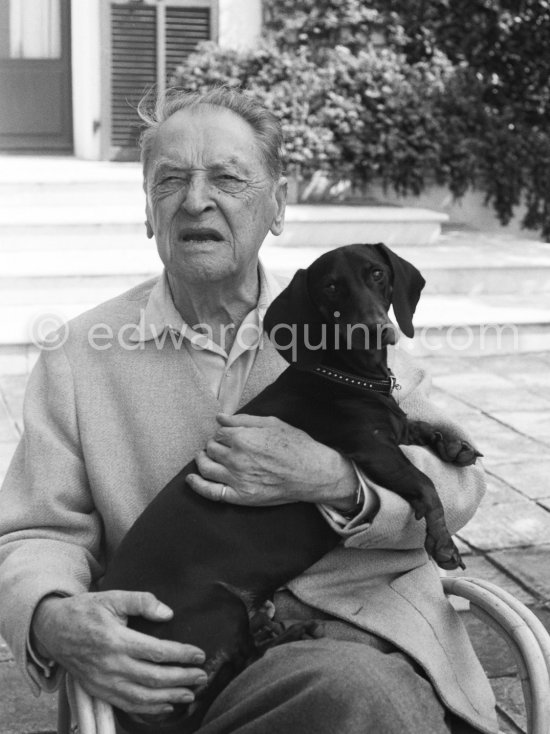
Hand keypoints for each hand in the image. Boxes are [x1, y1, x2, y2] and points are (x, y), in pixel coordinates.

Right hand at [31, 591, 205, 716]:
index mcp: (116, 640)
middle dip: (182, 679)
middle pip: (153, 678)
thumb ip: (141, 602)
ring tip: (190, 694)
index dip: (181, 655)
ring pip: (142, 696)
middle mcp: (111, 665)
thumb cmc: (86, 611)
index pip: (157, 652)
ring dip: (169, 697)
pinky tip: (165, 706)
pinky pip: (127, 705)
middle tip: (202, 676)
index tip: (199, 655)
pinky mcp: (99, 691)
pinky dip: (148, 709)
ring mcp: (104, 682)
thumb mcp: (113, 597)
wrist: (53, 630)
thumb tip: (167, 613)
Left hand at [187, 413, 357, 508]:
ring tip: (204, 458)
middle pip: (211, 449)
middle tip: (221, 446)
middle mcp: (236, 459)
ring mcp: (237, 479)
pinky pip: (211, 493)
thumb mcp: (272, 423)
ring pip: (206, 468)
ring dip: (202, 460)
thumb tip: (220, 418)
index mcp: (242, 438)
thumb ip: (242, 420)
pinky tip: (191, 479)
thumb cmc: (296, 446)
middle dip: (213, 445)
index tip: (228, 435)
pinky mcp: (241, 496)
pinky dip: (197, 486)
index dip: (222, 433)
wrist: (313, 473)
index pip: (219, 433)